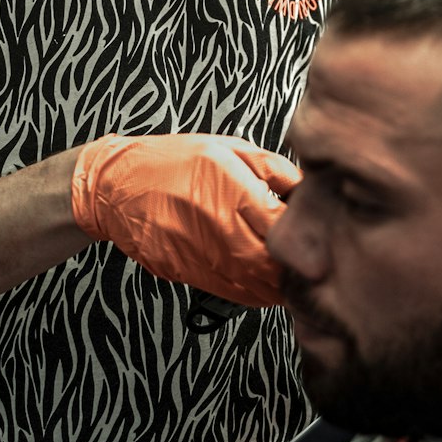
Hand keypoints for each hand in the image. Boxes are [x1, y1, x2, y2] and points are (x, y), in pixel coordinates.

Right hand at [70, 133, 299, 306]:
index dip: (308, 234)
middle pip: (274, 264)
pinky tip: (267, 278)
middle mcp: (216, 227)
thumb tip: (310, 189)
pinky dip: (258, 291)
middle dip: (299, 266)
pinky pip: (236, 293)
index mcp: (230, 189)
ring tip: (296, 272)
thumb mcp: (229, 148)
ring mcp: (201, 256)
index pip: (283, 226)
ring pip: (257, 287)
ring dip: (282, 284)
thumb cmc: (173, 161)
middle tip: (317, 259)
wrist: (117, 187)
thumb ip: (274, 169)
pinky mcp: (189, 274)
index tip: (323, 232)